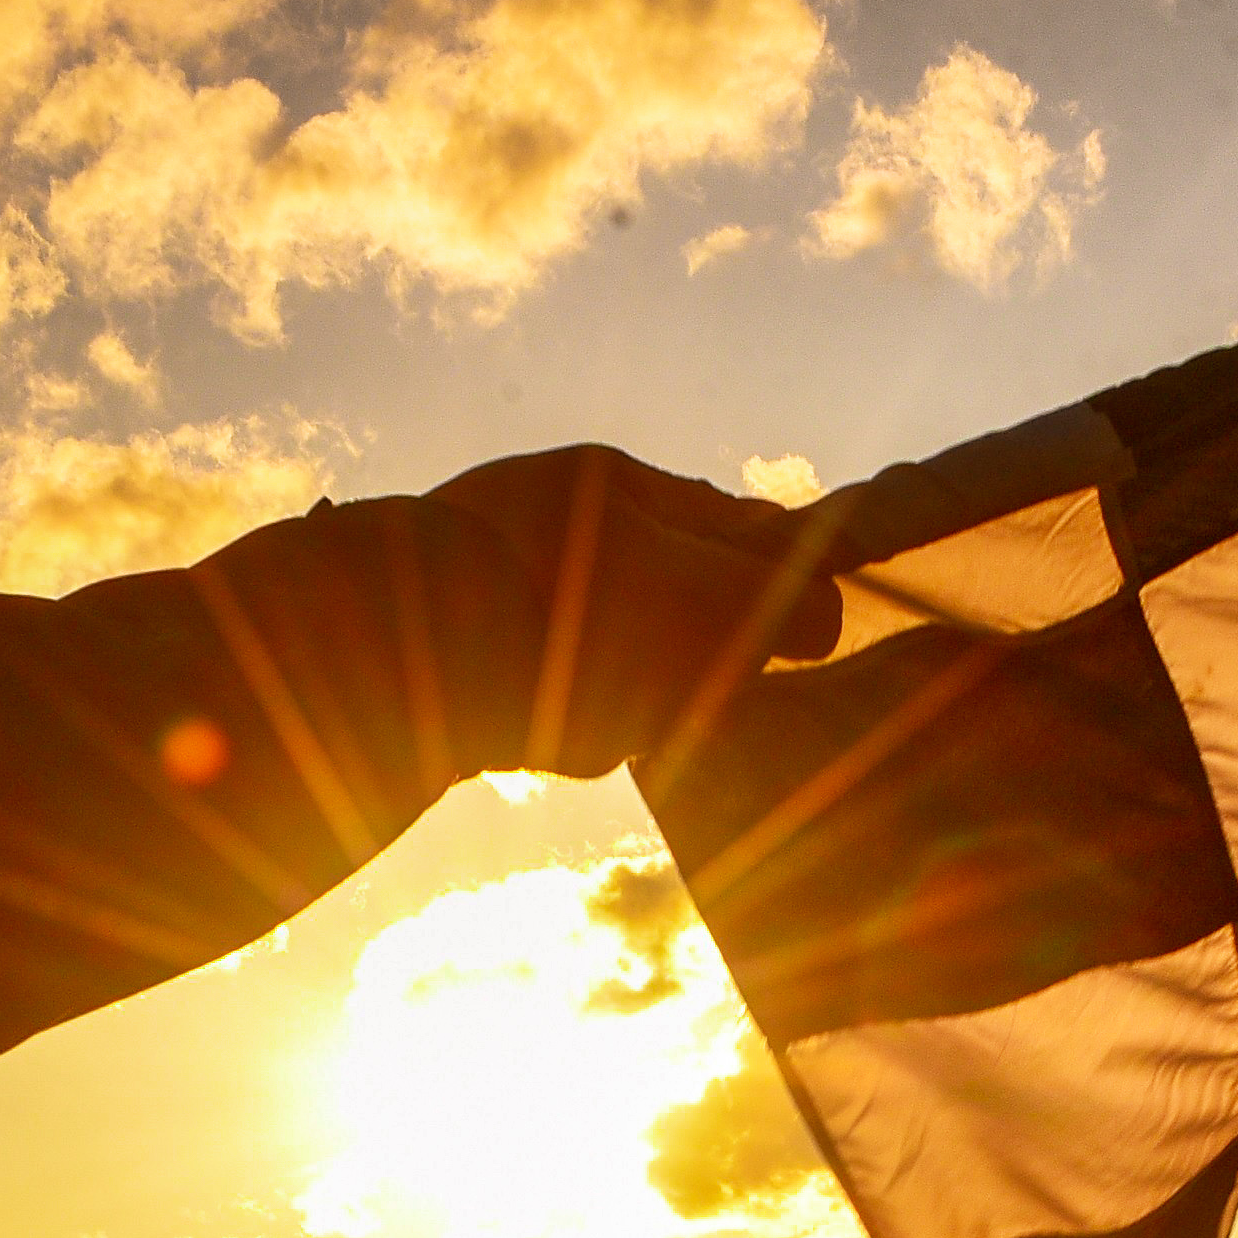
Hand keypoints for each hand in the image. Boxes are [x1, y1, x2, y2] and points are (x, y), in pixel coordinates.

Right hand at [429, 448, 841, 776]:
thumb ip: (695, 504)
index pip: (821, 617)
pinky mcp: (595, 758)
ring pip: (683, 684)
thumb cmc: (519, 539)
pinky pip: (622, 710)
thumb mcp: (608, 480)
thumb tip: (751, 520)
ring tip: (582, 601)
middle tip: (659, 567)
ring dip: (655, 648)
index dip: (795, 584)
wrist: (415, 649)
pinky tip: (545, 647)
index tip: (755, 555)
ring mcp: (651, 729)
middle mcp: (706, 685)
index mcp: (730, 608)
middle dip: (721, 614)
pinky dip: (601, 682)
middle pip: (750, 654)